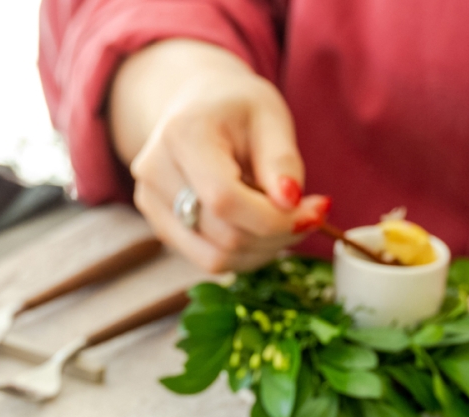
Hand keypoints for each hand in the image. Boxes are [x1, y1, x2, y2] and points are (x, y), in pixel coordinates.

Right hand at [110, 39, 327, 273]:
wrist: (194, 105)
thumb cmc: (236, 107)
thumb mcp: (270, 117)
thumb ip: (282, 161)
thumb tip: (290, 206)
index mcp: (182, 135)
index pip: (225, 200)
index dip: (275, 218)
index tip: (318, 210)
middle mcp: (155, 173)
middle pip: (223, 235)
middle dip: (277, 234)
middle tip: (310, 214)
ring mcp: (151, 204)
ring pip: (216, 258)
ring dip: (262, 249)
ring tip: (282, 218)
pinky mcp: (159, 226)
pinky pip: (208, 260)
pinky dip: (244, 252)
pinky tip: (258, 225)